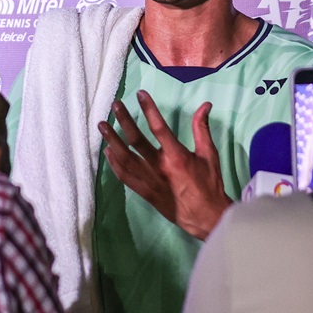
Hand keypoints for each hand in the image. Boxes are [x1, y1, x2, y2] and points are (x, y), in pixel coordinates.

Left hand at [98, 90, 230, 239]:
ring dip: (112, 140)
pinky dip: (114, 163)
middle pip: (136, 141)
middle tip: (115, 105)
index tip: (140, 94)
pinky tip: (108, 151)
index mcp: (177, 157)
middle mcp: (159, 168)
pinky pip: (124, 176)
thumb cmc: (209, 184)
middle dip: (124, 121)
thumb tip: (205, 105)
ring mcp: (149, 181)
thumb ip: (202, 129)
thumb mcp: (209, 155)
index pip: (159, 128)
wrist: (206, 217)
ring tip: (102, 126)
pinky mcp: (144, 192)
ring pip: (125, 158)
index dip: (149, 109)